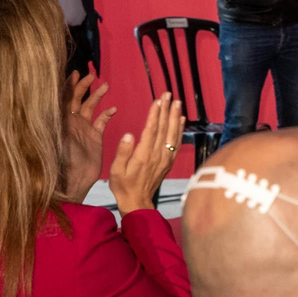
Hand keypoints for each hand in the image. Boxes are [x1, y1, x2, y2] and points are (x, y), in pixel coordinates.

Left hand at [62, 72, 116, 199]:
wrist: (72, 181)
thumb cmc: (61, 161)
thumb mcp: (56, 136)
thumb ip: (57, 117)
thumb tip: (53, 95)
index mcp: (60, 121)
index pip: (63, 98)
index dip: (67, 85)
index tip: (74, 73)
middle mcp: (70, 123)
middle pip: (77, 99)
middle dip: (83, 86)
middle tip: (91, 76)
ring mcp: (83, 129)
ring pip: (90, 107)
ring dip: (97, 96)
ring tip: (105, 86)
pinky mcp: (94, 137)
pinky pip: (101, 121)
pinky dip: (107, 114)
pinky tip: (113, 109)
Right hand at [109, 94, 184, 214]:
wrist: (138, 202)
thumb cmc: (123, 186)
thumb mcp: (116, 171)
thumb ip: (123, 152)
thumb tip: (129, 134)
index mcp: (143, 155)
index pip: (151, 130)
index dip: (155, 114)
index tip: (158, 100)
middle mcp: (157, 154)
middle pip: (163, 128)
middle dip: (166, 109)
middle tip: (168, 94)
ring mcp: (165, 158)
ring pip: (172, 133)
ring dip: (175, 116)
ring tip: (177, 102)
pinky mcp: (169, 161)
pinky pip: (176, 142)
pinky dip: (179, 129)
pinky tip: (181, 119)